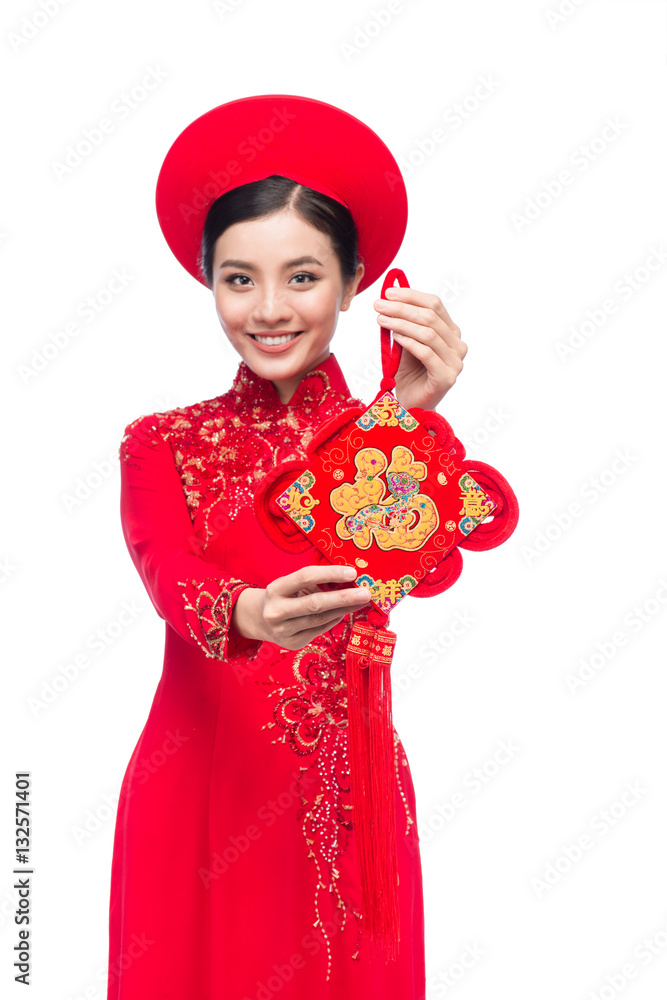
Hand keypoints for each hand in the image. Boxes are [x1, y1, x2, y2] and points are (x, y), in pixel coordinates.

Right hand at [231, 564, 371, 649]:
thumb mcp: (291, 584)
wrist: (260, 619)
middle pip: (315, 603)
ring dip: (344, 609)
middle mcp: (276, 611)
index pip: (305, 577)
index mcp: (275, 589)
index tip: (353, 572)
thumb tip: (350, 580)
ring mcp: (283, 630)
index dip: (330, 573)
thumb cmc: (284, 595)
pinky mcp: (293, 643)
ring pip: (321, 619)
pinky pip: (320, 629)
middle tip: (366, 593)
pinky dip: (334, 619)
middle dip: (344, 598)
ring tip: (361, 601)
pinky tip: (344, 612)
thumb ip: (315, 582)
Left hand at [373, 286, 467, 409]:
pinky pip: (426, 352)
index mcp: (451, 332)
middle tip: (378, 305)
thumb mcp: (406, 341)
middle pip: (430, 317)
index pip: (435, 304)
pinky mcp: (447, 377)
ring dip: (401, 323)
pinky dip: (408, 341)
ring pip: (428, 333)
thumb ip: (405, 321)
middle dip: (402, 308)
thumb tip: (391, 295)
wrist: (411, 404)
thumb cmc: (409, 372)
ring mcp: (455, 362)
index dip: (411, 295)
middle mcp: (458, 345)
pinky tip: (394, 335)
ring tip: (381, 319)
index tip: (388, 292)